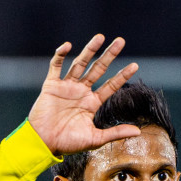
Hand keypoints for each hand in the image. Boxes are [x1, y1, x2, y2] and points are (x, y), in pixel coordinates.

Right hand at [27, 35, 140, 155]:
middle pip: (98, 69)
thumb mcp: (95, 139)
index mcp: (92, 103)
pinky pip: (56, 66)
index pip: (111, 85)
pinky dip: (60, 55)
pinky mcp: (52, 85)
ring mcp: (67, 87)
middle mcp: (81, 91)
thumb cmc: (68, 143)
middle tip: (120, 41)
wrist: (43, 143)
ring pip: (80, 64)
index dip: (122, 75)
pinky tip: (68, 46)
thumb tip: (138, 133)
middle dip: (109, 55)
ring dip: (89, 50)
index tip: (135, 65)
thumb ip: (115, 133)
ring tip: (100, 37)